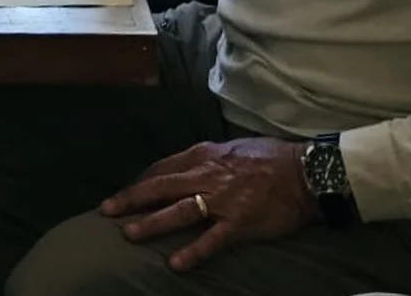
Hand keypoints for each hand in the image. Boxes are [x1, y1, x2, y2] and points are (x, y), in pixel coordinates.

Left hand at [101, 137, 319, 272]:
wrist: (303, 171)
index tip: (125, 193)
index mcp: (203, 155)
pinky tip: (175, 263)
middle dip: (132, 199)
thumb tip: (185, 165)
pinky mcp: (240, 223)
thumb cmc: (268, 156)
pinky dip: (192, 251)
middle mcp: (206, 175)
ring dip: (151, 223)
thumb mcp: (230, 147)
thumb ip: (206, 157)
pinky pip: (212, 239)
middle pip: (160, 186)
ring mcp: (222, 199)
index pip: (162, 167)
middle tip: (107, 211)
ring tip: (129, 235)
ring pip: (178, 210)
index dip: (141, 181)